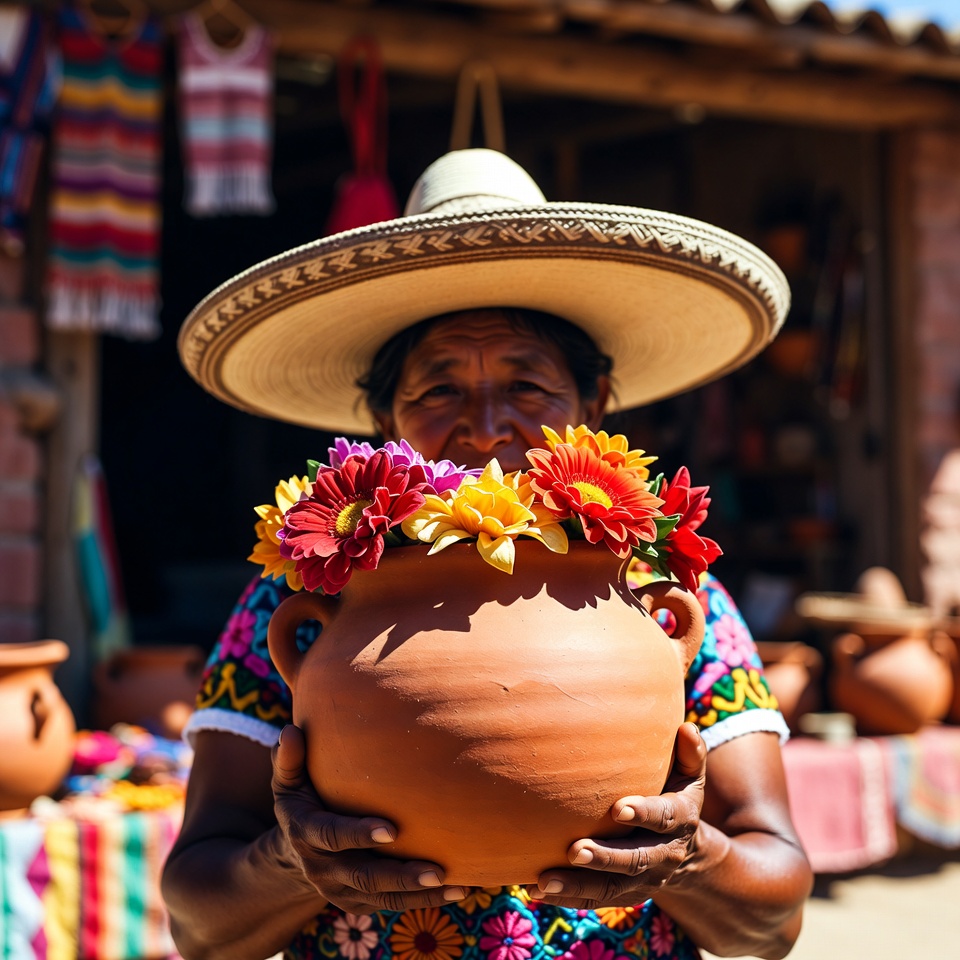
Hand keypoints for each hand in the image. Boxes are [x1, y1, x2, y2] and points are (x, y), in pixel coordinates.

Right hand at [272, 724, 466, 913]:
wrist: (294, 852)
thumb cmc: (302, 799)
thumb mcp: (288, 780)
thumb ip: (290, 759)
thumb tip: (290, 730)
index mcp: (305, 832)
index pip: (331, 836)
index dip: (358, 834)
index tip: (392, 829)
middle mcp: (322, 867)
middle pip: (364, 876)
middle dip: (401, 875)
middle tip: (437, 870)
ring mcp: (341, 889)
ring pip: (383, 897)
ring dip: (421, 896)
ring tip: (458, 886)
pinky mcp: (358, 902)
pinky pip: (392, 904)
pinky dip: (424, 902)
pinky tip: (459, 890)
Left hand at [531, 722, 706, 909]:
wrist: (689, 854)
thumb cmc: (676, 796)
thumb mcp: (690, 776)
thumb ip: (690, 753)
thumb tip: (687, 727)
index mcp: (680, 821)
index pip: (664, 818)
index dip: (644, 814)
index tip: (618, 809)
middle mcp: (663, 855)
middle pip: (634, 859)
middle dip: (605, 858)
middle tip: (575, 851)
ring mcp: (643, 879)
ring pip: (611, 888)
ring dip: (577, 885)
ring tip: (544, 881)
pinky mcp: (625, 893)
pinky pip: (595, 899)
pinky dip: (566, 898)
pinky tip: (534, 890)